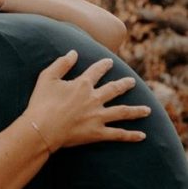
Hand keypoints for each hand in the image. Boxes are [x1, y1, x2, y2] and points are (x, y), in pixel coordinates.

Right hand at [24, 50, 149, 150]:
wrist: (42, 128)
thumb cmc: (41, 102)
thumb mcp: (47, 77)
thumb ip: (61, 64)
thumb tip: (73, 52)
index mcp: (82, 85)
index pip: (97, 71)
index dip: (104, 65)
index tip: (110, 62)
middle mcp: (94, 99)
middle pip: (114, 90)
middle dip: (124, 84)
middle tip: (132, 82)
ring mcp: (98, 117)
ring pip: (123, 112)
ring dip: (136, 110)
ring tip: (148, 110)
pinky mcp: (97, 133)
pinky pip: (118, 134)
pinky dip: (131, 135)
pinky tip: (142, 136)